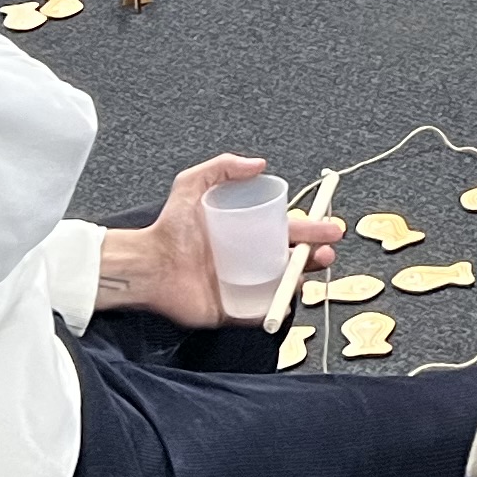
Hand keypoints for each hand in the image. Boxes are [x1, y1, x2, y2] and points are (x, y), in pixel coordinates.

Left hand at [97, 155, 341, 325]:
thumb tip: (259, 164)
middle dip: (315, 254)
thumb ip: (222, 167)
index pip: (287, 230)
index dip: (309, 228)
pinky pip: (260, 312)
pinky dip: (276, 311)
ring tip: (308, 273)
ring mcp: (243, 285)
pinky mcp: (233, 309)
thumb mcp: (192, 185)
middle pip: (292, 258)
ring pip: (282, 285)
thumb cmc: (167, 228)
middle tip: (328, 250)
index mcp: (247, 232)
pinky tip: (287, 303)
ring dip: (301, 281)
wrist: (148, 265)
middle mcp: (249, 259)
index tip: (326, 226)